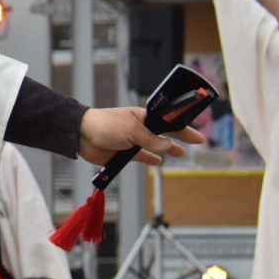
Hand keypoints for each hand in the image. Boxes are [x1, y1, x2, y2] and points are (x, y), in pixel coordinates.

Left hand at [78, 107, 202, 166]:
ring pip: (154, 146)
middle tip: (196, 141)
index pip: (167, 121)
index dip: (182, 127)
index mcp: (142, 117)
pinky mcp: (123, 152)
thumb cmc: (106, 124)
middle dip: (179, 137)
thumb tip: (168, 146)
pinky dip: (150, 159)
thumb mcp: (132, 130)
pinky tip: (158, 161)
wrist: (82, 135)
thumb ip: (151, 139)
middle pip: (164, 133)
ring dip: (167, 149)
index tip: (196, 134)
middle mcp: (139, 127)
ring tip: (179, 152)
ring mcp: (131, 140)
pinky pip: (141, 156)